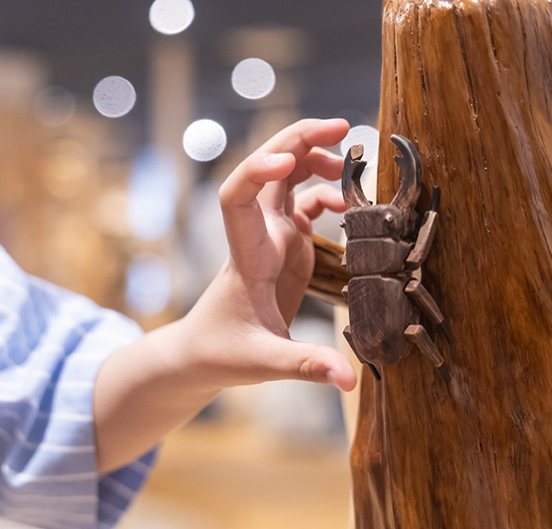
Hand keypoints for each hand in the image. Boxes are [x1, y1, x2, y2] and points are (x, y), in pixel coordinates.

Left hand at [182, 118, 357, 391]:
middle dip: (297, 140)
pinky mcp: (284, 247)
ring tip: (349, 156)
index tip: (285, 162)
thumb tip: (349, 380)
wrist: (203, 353)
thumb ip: (307, 367)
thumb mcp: (265, 364)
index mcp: (247, 254)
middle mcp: (256, 235)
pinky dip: (322, 193)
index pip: (237, 196)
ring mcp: (270, 237)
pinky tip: (346, 202)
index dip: (256, 170)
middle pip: (266, 169)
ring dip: (310, 157)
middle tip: (341, 125)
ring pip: (284, 179)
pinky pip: (301, 205)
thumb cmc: (223, 354)